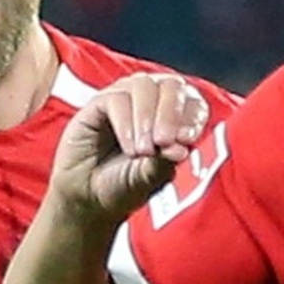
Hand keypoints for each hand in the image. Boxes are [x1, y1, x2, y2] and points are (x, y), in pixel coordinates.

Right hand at [49, 70, 213, 228]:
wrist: (88, 197)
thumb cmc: (125, 185)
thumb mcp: (150, 180)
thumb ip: (164, 163)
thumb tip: (180, 149)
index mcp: (175, 118)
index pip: (194, 103)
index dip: (194, 117)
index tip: (188, 140)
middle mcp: (153, 101)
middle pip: (171, 86)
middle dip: (171, 113)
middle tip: (164, 142)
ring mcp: (126, 98)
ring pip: (143, 86)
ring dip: (147, 117)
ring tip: (143, 151)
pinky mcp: (99, 103)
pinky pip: (116, 98)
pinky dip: (126, 124)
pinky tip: (129, 149)